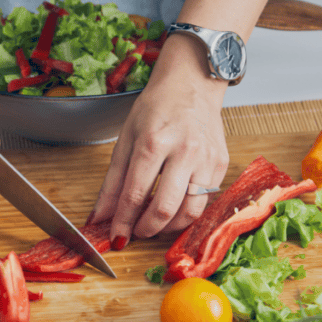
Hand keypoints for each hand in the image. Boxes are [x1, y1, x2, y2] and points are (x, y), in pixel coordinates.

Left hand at [88, 33, 229, 243]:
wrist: (192, 84)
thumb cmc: (156, 108)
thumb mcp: (126, 139)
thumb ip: (112, 182)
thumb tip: (100, 217)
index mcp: (154, 141)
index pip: (135, 193)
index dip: (123, 222)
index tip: (116, 238)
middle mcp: (185, 151)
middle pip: (165, 208)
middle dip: (146, 229)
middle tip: (135, 232)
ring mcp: (207, 159)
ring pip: (190, 212)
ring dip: (168, 228)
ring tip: (153, 224)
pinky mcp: (221, 164)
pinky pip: (204, 202)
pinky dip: (186, 213)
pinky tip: (173, 209)